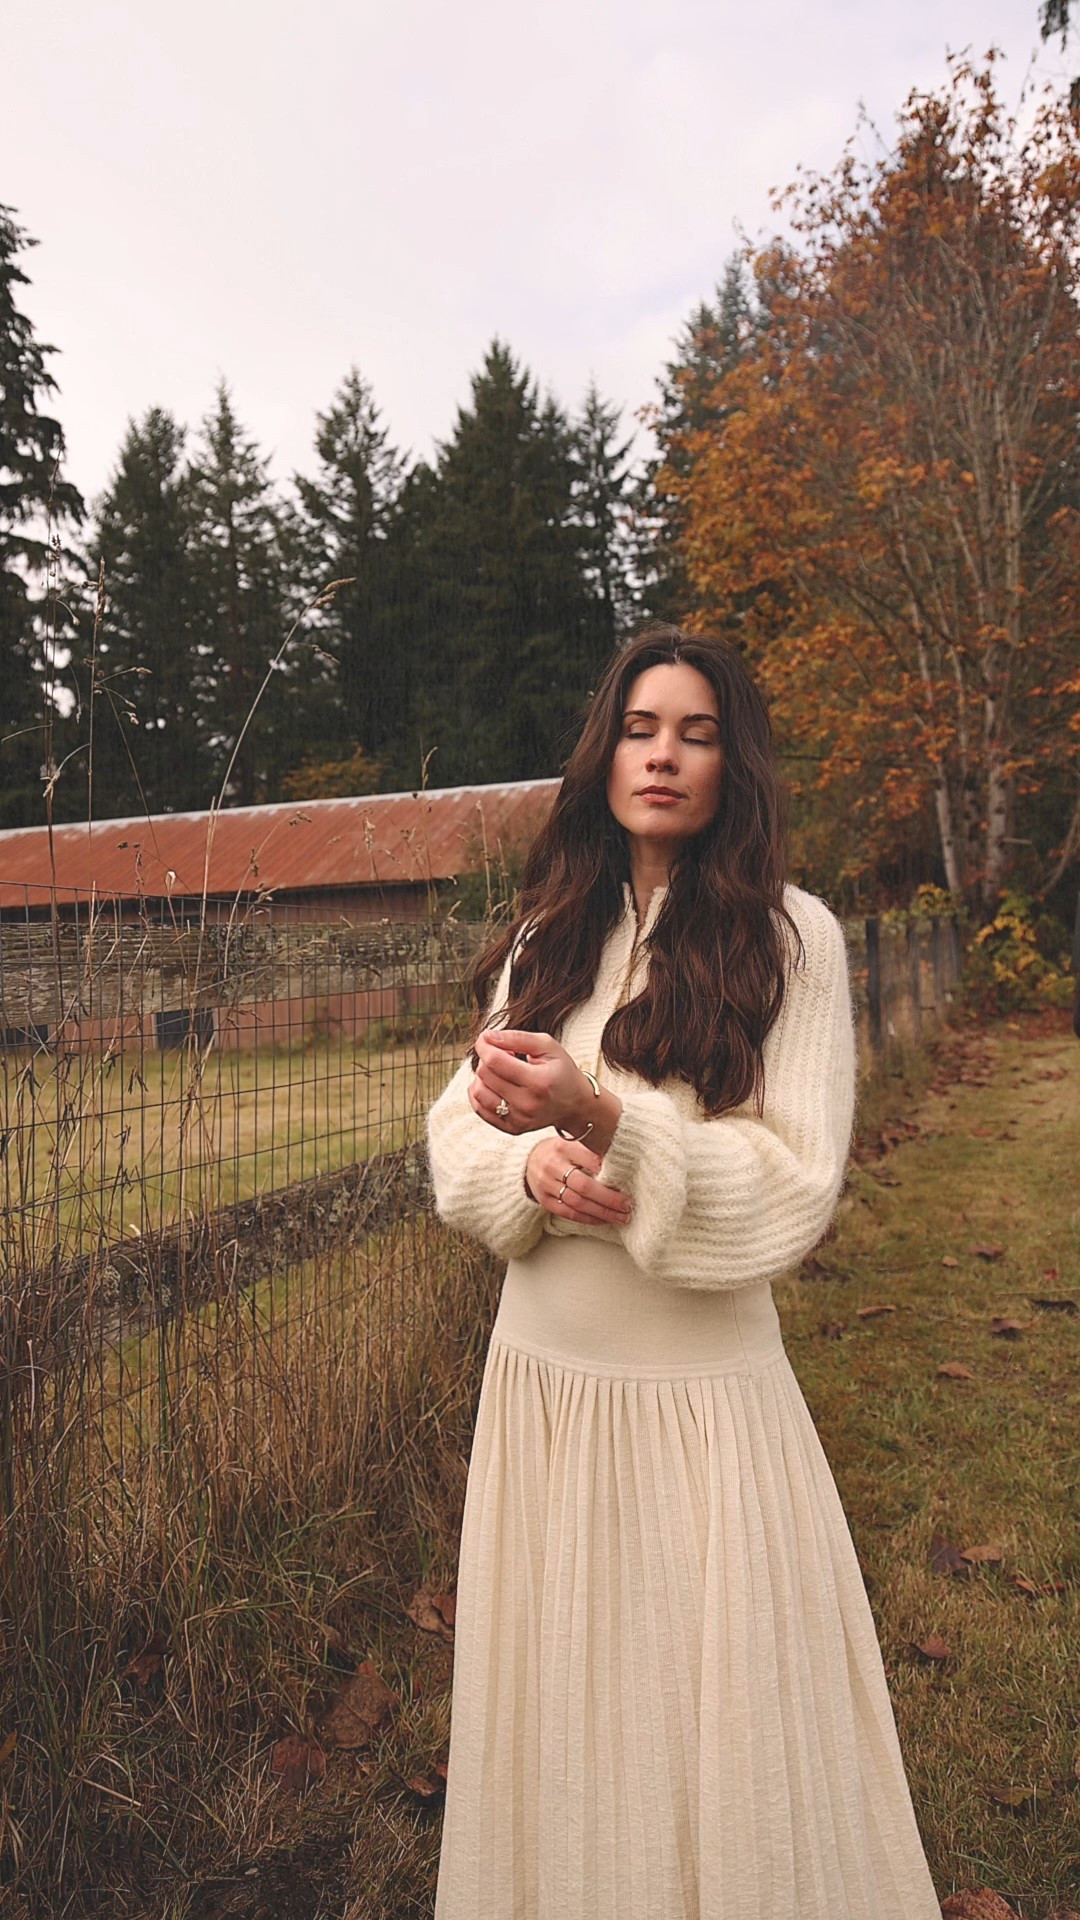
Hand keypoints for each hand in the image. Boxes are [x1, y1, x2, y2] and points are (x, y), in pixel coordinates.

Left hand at [468, 1027, 589, 1135]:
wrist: (575, 1104)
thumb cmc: (561, 1071)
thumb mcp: (547, 1046)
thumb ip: (517, 1037)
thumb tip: (487, 1036)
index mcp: (539, 1081)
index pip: (495, 1061)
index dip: (484, 1046)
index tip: (486, 1039)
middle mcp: (528, 1104)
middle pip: (485, 1075)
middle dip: (486, 1058)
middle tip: (502, 1054)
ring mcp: (519, 1119)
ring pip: (478, 1092)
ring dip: (482, 1076)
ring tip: (499, 1071)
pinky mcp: (511, 1128)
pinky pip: (480, 1108)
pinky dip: (480, 1093)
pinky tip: (494, 1084)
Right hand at [524, 1136, 632, 1228]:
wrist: (530, 1159)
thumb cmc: (559, 1151)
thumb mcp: (572, 1141)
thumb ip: (592, 1149)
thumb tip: (622, 1162)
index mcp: (563, 1147)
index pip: (589, 1159)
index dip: (608, 1171)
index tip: (626, 1179)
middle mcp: (553, 1166)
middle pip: (584, 1186)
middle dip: (609, 1198)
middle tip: (626, 1205)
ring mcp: (547, 1185)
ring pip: (578, 1203)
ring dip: (602, 1212)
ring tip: (620, 1216)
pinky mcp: (545, 1201)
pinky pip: (569, 1213)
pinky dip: (589, 1218)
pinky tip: (603, 1220)